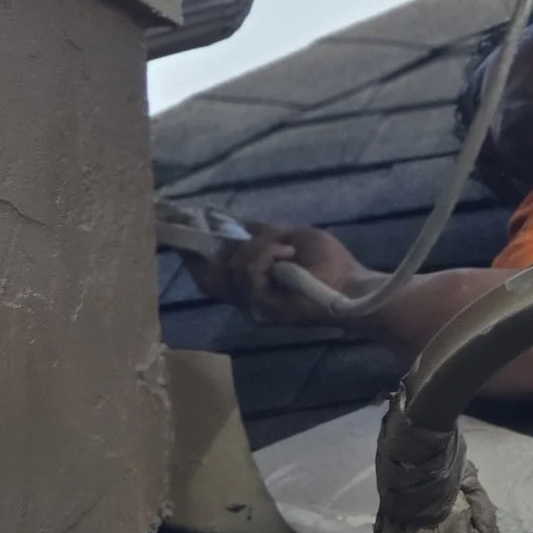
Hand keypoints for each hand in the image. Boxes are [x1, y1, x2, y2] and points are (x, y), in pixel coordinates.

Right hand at [190, 222, 373, 324]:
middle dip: (213, 248)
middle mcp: (247, 296)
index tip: (183, 232)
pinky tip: (285, 254)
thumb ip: (266, 234)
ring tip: (286, 248)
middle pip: (209, 275)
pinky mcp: (262, 307)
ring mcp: (253, 304)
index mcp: (253, 282)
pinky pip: (248, 274)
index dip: (193, 256)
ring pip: (234, 267)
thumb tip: (245, 225)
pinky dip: (266, 256)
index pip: (211, 274)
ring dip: (259, 248)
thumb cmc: (329, 262)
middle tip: (220, 230)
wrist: (350, 284)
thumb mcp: (294, 237)